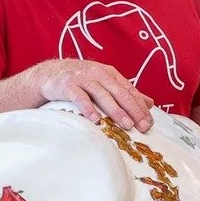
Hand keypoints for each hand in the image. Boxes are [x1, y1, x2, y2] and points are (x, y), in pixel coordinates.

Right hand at [27, 58, 153, 132]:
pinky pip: (79, 98)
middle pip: (119, 93)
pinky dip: (88, 108)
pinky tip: (95, 119)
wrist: (49, 74)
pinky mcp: (68, 86)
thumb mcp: (104, 83)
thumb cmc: (80, 81)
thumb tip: (150, 103)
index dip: (140, 107)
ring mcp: (83, 79)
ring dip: (116, 111)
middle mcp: (98, 74)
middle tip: (142, 126)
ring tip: (126, 125)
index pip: (129, 91)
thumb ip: (125, 92)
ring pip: (103, 95)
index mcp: (110, 74)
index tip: (148, 122)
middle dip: (132, 110)